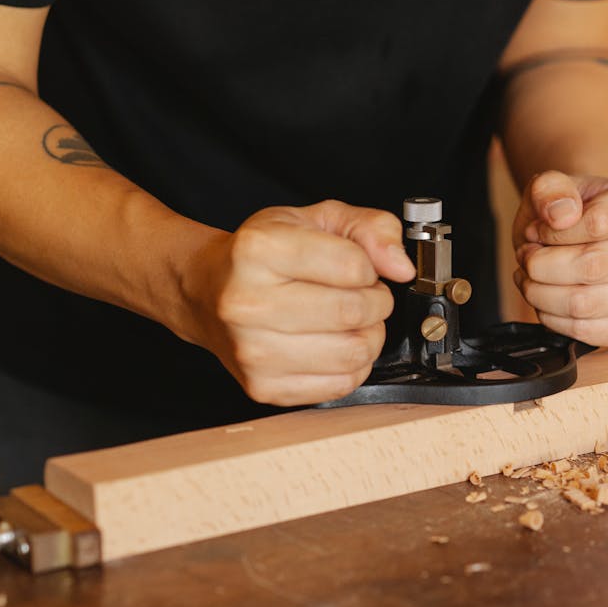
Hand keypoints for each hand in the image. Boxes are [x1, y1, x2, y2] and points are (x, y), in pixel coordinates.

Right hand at [185, 200, 414, 405]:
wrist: (207, 292)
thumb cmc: (263, 256)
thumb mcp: (317, 219)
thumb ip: (369, 228)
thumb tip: (400, 266)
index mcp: (258, 250)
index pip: (354, 266)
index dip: (370, 267)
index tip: (358, 268)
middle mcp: (247, 302)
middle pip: (354, 312)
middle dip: (375, 302)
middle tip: (361, 295)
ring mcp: (252, 350)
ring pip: (353, 353)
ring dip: (367, 336)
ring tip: (349, 321)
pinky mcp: (263, 387)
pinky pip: (340, 385)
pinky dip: (352, 366)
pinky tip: (334, 345)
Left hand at [512, 171, 607, 347]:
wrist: (581, 236)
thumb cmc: (571, 211)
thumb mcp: (553, 186)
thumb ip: (551, 189)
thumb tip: (561, 216)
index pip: (599, 222)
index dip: (554, 232)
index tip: (538, 230)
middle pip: (593, 268)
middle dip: (542, 265)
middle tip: (528, 256)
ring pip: (584, 304)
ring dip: (541, 293)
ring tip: (533, 277)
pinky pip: (586, 332)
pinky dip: (553, 319)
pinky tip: (548, 299)